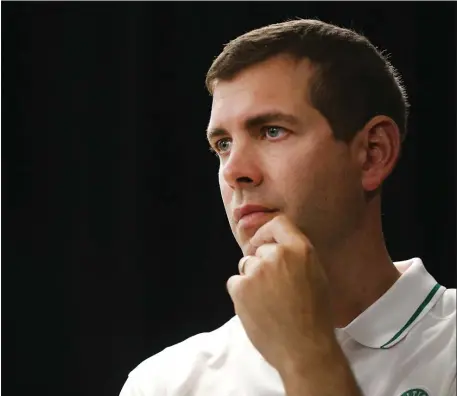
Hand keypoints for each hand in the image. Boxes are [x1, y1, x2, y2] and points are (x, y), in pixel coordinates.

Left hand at [227, 215, 336, 377]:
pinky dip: (241, 293)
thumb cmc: (315, 316)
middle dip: (261, 264)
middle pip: (259, 250)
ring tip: (267, 301)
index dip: (266, 233)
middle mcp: (277, 255)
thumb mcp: (316, 276)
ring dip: (251, 279)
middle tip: (272, 287)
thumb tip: (276, 248)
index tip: (263, 243)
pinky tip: (256, 308)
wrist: (304, 348)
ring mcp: (256, 270)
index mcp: (300, 249)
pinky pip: (235, 283)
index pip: (277, 224)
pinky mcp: (240, 287)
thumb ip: (296, 257)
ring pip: (245, 266)